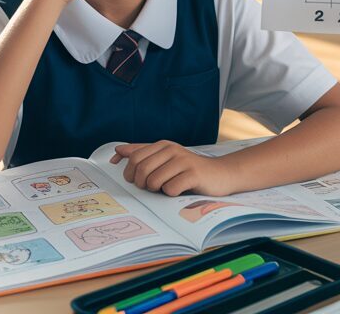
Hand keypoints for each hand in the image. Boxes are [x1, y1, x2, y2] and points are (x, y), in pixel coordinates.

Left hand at [110, 140, 234, 196]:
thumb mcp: (166, 158)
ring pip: (154, 180)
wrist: (221, 174)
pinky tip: (179, 191)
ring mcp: (183, 161)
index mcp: (163, 145)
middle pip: (141, 169)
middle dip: (141, 183)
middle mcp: (172, 149)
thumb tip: (118, 150)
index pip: (135, 156)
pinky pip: (170, 189)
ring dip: (157, 190)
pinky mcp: (193, 174)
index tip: (131, 180)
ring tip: (166, 188)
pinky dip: (171, 194)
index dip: (129, 172)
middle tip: (150, 188)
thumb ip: (142, 153)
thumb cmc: (189, 170)